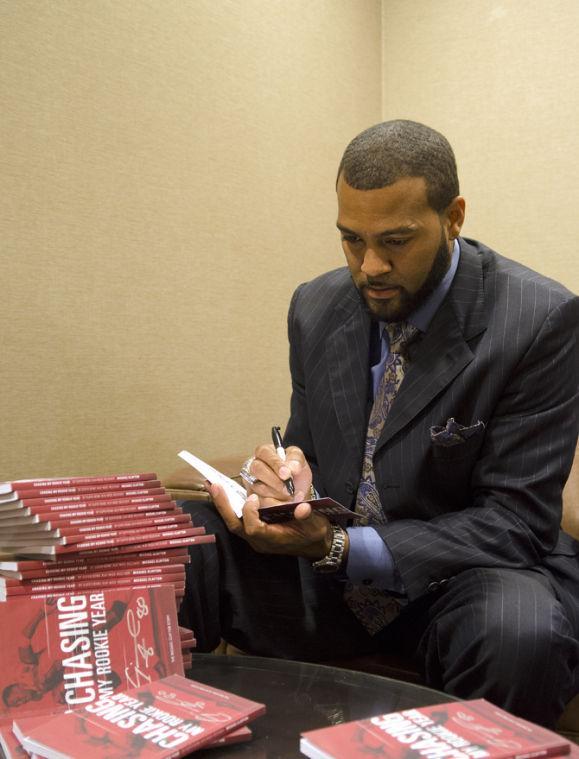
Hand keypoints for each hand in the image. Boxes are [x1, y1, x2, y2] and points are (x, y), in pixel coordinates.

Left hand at [208, 482, 331, 559]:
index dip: (250, 514)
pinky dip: (229, 505)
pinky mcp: (255, 530)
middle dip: (224, 506)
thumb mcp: (315, 525)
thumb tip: (303, 507)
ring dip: (223, 503)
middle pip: (236, 525)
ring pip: (234, 522)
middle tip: (214, 486)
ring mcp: (255, 536)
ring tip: (213, 485)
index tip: (253, 499)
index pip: (254, 530)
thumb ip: (308, 516)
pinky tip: (223, 491)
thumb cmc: (314, 534)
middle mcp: (260, 540)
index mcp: (273, 540)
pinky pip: (237, 518)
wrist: (315, 545)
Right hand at [244, 444, 312, 503]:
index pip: (264, 452)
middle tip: (288, 488)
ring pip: (259, 487)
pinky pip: (260, 501)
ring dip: (277, 493)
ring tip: (289, 495)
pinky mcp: (253, 497)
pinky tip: (284, 502)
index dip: (275, 463)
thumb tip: (292, 466)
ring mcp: (252, 481)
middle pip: (258, 469)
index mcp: (265, 452)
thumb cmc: (295, 474)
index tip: (287, 474)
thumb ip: (296, 460)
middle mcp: (255, 465)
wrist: (297, 493)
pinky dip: (275, 503)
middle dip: (275, 481)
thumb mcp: (300, 462)